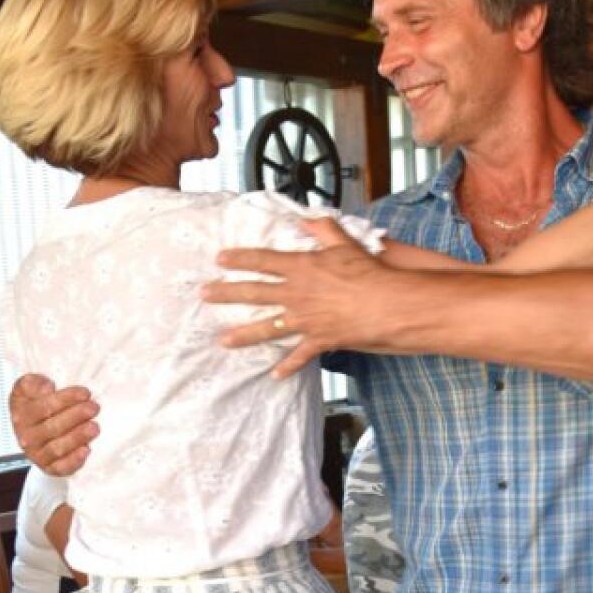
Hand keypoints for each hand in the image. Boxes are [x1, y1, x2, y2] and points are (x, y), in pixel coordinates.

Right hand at [9, 373, 98, 474]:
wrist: (34, 432)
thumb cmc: (36, 405)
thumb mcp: (28, 389)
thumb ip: (32, 383)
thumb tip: (47, 388)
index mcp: (21, 415)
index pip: (44, 407)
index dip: (66, 399)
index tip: (85, 393)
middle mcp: (26, 437)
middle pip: (52, 427)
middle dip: (76, 416)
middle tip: (94, 408)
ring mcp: (37, 455)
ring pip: (57, 448)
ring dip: (77, 437)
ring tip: (95, 427)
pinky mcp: (50, 468)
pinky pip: (61, 467)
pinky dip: (74, 460)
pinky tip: (86, 450)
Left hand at [203, 217, 391, 378]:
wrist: (387, 305)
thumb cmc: (369, 273)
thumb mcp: (346, 244)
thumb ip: (324, 229)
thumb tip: (308, 218)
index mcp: (302, 267)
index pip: (262, 260)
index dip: (240, 259)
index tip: (220, 260)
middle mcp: (297, 294)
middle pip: (254, 292)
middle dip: (226, 293)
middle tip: (205, 294)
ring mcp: (305, 319)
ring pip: (266, 328)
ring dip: (243, 335)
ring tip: (224, 340)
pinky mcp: (319, 340)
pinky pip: (299, 355)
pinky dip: (288, 366)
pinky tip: (275, 374)